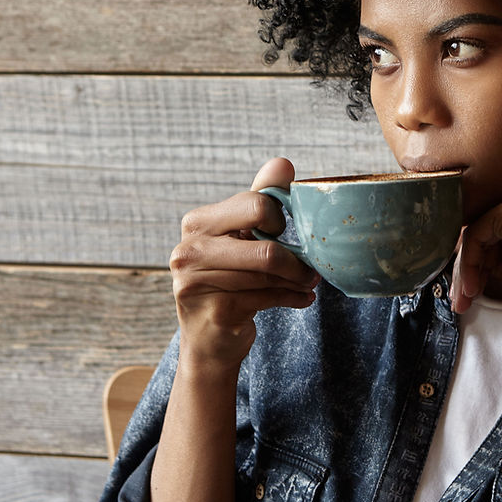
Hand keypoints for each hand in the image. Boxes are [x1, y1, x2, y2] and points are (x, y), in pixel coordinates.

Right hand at [168, 157, 319, 374]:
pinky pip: (267, 298)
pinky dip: (293, 298)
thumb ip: (260, 198)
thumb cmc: (228, 279)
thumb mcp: (240, 237)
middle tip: (312, 267)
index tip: (286, 232)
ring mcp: (196, 283)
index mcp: (197, 223)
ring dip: (298, 280)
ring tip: (309, 283)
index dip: (280, 218)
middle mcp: (189, 250)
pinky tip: (303, 299)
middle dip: (297, 259)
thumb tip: (282, 163)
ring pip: (268, 275)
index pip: (255, 205)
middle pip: (265, 246)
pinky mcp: (214, 311)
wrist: (209, 338)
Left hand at [450, 176, 501, 336]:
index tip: (472, 278)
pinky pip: (476, 233)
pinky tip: (476, 287)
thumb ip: (492, 241)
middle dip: (470, 259)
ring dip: (466, 265)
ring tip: (468, 296)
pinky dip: (469, 262)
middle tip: (465, 292)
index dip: (481, 249)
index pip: (496, 216)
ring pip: (477, 227)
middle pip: (485, 219)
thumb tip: (458, 240)